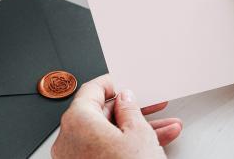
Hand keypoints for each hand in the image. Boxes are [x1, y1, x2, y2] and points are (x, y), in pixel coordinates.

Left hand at [51, 75, 181, 158]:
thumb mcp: (138, 133)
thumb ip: (130, 108)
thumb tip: (125, 99)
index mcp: (77, 121)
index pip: (91, 90)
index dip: (111, 83)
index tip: (122, 81)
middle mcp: (69, 140)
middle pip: (100, 114)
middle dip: (131, 111)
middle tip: (150, 106)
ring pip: (107, 135)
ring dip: (135, 130)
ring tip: (164, 128)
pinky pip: (104, 151)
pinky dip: (125, 147)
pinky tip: (153, 144)